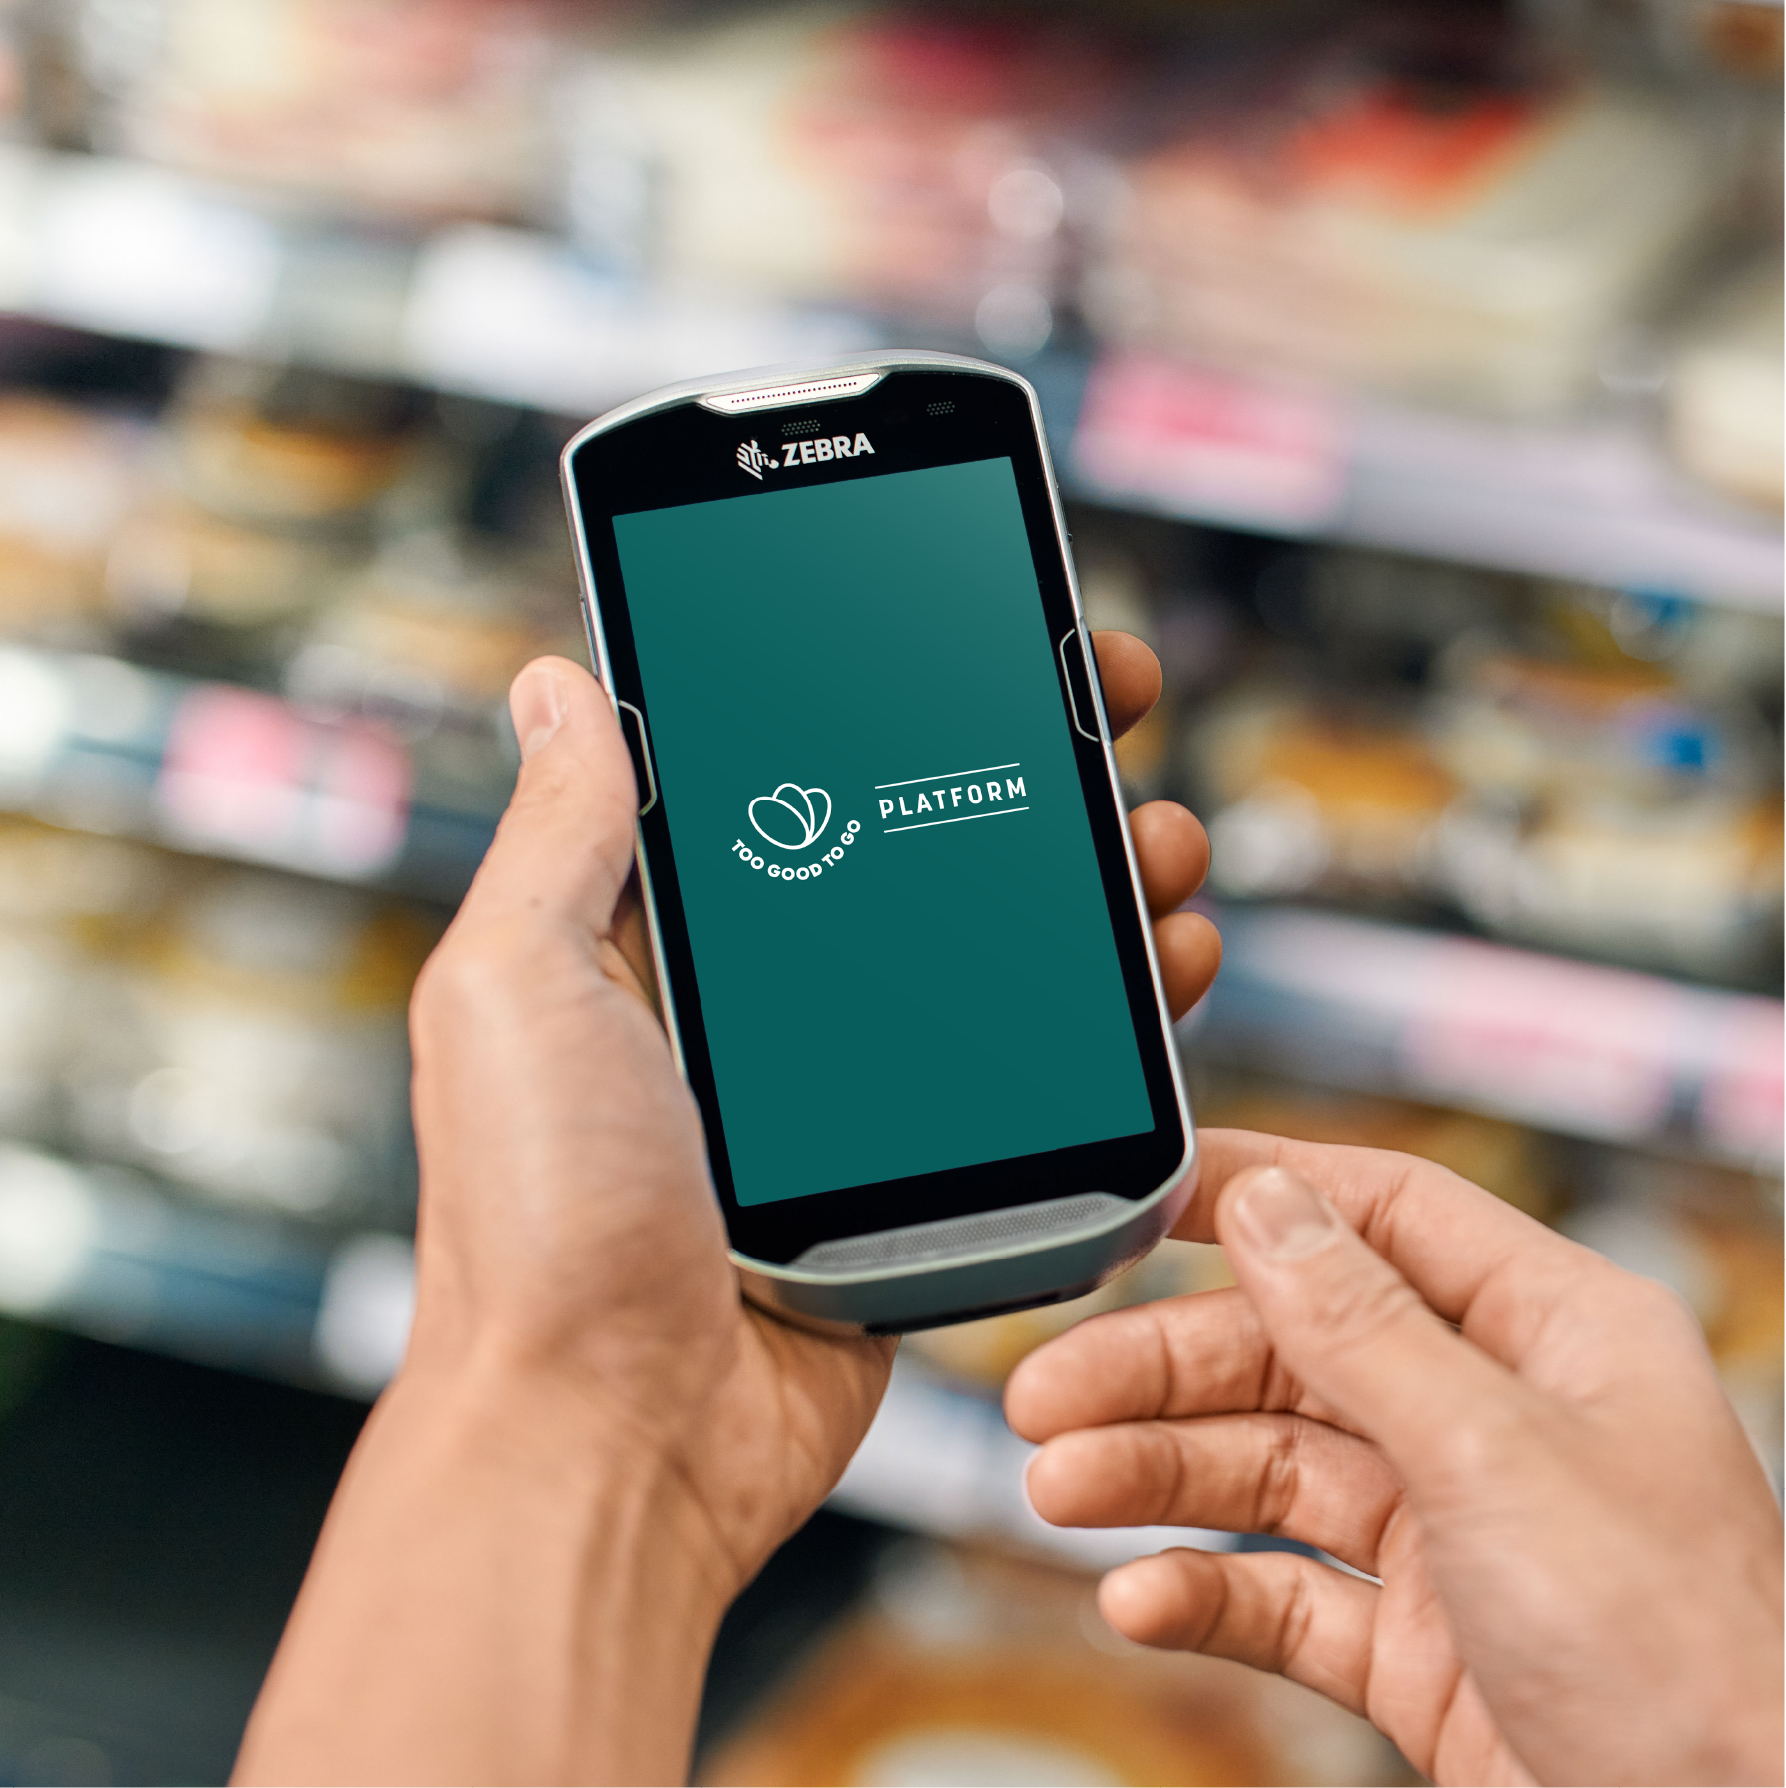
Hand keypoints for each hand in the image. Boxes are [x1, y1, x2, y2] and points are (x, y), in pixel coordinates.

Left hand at [236, 633, 1217, 1787]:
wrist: (615, 1441)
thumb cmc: (536, 1224)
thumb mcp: (514, 986)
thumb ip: (559, 835)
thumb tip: (559, 686)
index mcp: (667, 946)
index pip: (798, 775)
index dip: (890, 698)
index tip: (976, 638)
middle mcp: (770, 1011)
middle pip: (929, 852)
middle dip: (1030, 774)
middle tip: (1111, 715)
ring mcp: (858, 1097)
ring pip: (1008, 957)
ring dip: (1095, 884)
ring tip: (1155, 841)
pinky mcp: (928, 1178)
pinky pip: (1041, 1075)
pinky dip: (1114, 1016)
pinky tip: (1163, 969)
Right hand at [1007, 1132, 1783, 1787]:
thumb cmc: (1697, 1661)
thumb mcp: (1497, 1457)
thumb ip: (1362, 1326)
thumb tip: (1264, 1202)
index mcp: (1547, 1330)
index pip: (1378, 1212)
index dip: (1254, 1194)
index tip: (1136, 1199)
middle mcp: (1492, 1413)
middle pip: (1290, 1349)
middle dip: (1162, 1369)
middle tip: (1050, 1392)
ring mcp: (1451, 1528)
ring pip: (1267, 1468)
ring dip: (1156, 1477)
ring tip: (1061, 1490)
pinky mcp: (1418, 1640)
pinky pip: (1283, 1591)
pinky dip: (1204, 1592)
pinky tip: (1140, 1598)